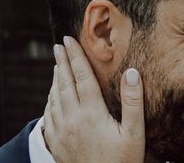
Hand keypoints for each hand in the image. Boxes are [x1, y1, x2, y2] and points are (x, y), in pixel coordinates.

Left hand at [43, 36, 144, 162]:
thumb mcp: (134, 134)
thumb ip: (133, 102)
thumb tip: (132, 71)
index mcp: (91, 114)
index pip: (82, 77)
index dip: (76, 56)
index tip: (69, 40)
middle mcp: (72, 119)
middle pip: (65, 83)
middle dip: (63, 61)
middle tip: (60, 44)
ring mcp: (61, 132)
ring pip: (55, 97)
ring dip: (56, 77)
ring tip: (58, 63)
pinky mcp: (56, 143)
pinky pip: (49, 114)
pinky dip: (50, 98)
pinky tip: (53, 94)